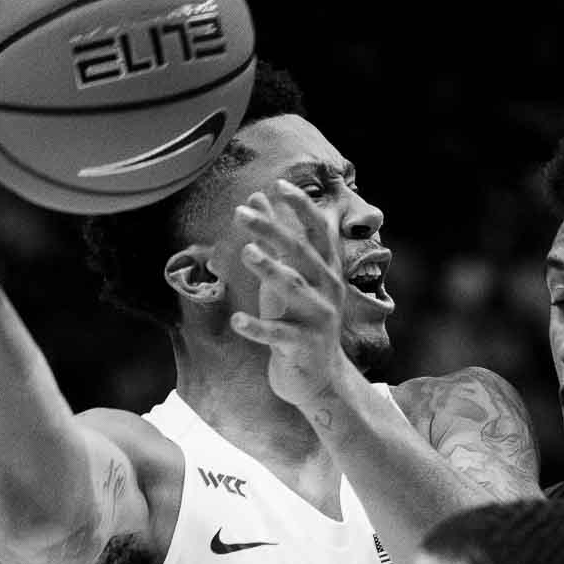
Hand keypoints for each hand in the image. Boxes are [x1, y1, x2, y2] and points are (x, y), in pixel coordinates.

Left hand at [230, 180, 352, 408]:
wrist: (319, 379)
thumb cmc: (299, 320)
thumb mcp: (288, 277)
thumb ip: (275, 238)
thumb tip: (259, 195)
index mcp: (326, 272)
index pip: (318, 232)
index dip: (301, 207)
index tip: (278, 184)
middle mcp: (328, 291)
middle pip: (301, 254)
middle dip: (273, 231)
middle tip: (242, 212)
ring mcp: (317, 320)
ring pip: (294, 289)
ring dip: (270, 270)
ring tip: (247, 251)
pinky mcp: (302, 347)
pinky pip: (277, 335)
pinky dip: (257, 328)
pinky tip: (236, 320)